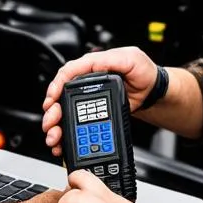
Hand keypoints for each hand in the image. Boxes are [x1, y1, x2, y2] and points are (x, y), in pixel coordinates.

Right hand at [42, 47, 157, 156]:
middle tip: (51, 123)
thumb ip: (110, 60)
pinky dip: (65, 134)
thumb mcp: (129, 59)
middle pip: (60, 97)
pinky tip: (62, 143)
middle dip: (52, 112)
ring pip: (63, 113)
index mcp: (91, 66)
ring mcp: (87, 99)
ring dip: (55, 126)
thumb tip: (92, 64)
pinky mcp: (92, 113)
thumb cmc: (143, 72)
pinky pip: (74, 123)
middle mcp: (85, 82)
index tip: (52, 99)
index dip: (56, 86)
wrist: (152, 91)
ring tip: (54, 137)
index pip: (67, 74)